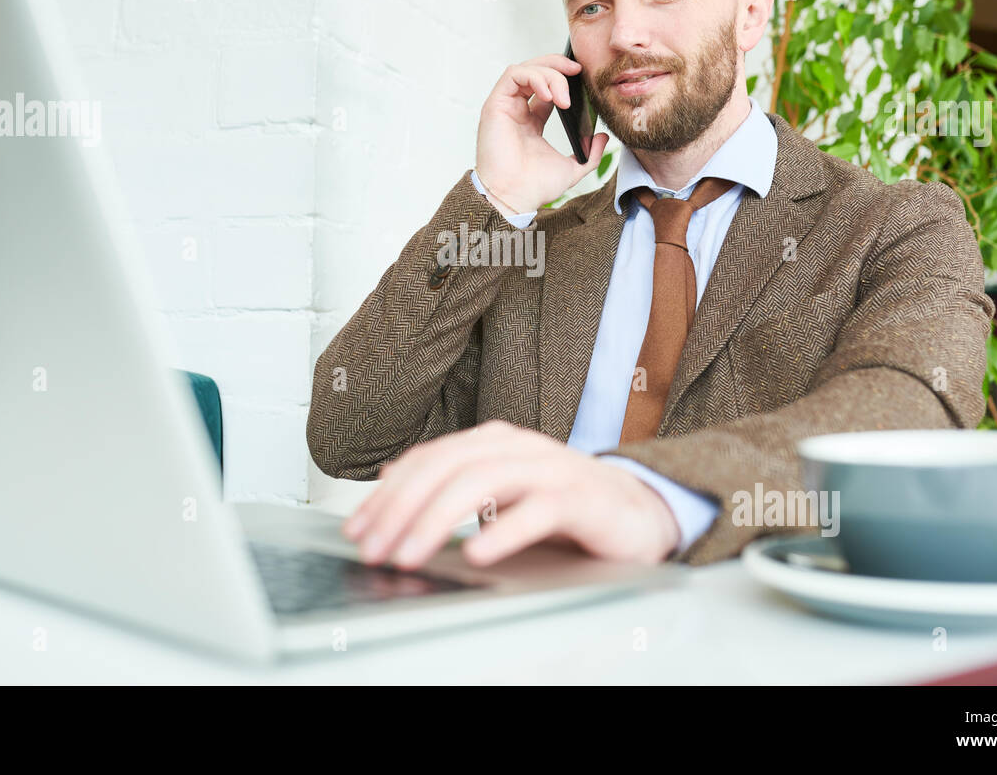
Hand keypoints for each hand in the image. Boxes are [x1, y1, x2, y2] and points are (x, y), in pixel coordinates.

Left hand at [341, 420, 680, 569]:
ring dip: (437, 520)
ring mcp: (552, 470)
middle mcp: (519, 447)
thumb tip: (392, 485)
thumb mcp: (501, 492)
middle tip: (373, 548)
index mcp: (495, 442)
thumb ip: (453, 484)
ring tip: (409, 554)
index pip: (428, 460)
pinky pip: (539, 511)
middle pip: (447, 468)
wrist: (639, 512)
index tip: (357, 529)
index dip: (387, 494)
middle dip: (401, 509)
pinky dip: (505, 532)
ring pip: (483, 483)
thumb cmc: (565, 507)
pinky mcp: (583, 500)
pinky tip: (478, 554)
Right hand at [475, 54, 609, 212]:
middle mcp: (517, 111)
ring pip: (526, 70)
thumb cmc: (534, 187)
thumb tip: (603, 137)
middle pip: (536, 72)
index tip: (583, 77)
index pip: (546, 88)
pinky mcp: (495, 105)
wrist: (515, 197)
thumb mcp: (572, 168)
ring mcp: (505, 107)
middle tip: (577, 71)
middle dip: (558, 66)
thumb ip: (591, 154)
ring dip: (549, 74)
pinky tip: (549, 94)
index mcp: (531, 122)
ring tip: (564, 97)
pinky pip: (513, 75)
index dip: (564, 77)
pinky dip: (534, 76)